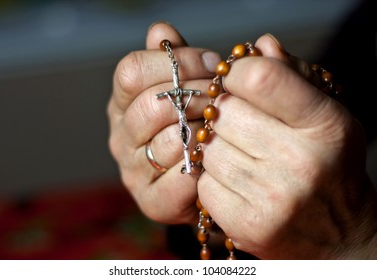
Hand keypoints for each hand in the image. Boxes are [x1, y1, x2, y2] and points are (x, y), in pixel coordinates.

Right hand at [107, 22, 220, 223]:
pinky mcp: (151, 201)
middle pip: (149, 105)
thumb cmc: (195, 124)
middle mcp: (120, 137)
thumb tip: (160, 31)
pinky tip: (216, 159)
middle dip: (196, 95)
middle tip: (223, 95)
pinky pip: (180, 179)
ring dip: (204, 130)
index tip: (213, 64)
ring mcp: (132, 171)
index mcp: (122, 104)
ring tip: (223, 126)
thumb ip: (172, 60)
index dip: (176, 62)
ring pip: (168, 141)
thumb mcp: (183, 87)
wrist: (204, 177)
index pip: (131, 71)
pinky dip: (204, 167)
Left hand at [197, 35, 376, 258]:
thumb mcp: (325, 116)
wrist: (340, 234)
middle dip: (225, 114)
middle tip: (240, 125)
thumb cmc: (330, 166)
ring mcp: (273, 197)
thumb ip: (292, 76)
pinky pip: (204, 183)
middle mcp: (300, 161)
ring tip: (242, 157)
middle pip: (224, 112)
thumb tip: (261, 45)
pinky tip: (236, 184)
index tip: (237, 81)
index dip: (237, 74)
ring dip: (217, 149)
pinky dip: (213, 180)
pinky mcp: (247, 224)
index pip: (259, 77)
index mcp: (325, 125)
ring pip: (208, 149)